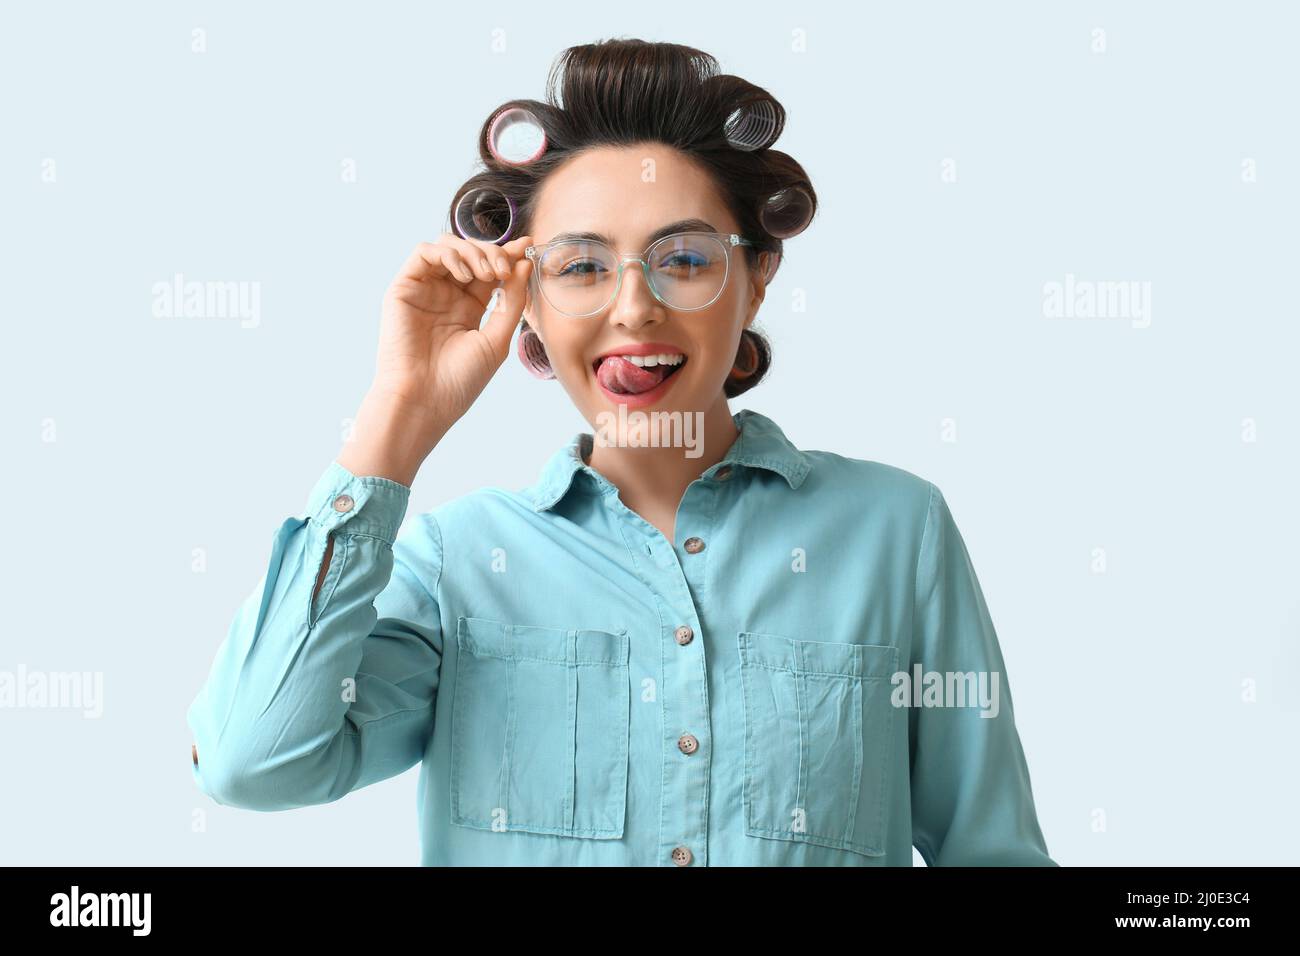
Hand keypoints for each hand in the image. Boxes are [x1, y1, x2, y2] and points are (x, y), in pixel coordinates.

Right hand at [370, 232, 533, 429]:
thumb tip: (524, 263)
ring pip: (449, 246)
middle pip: (472, 253)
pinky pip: (424, 252)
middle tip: (506, 268)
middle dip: (494, 253)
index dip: (509, 256)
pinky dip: (448, 253)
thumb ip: (512, 300)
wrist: (425, 400)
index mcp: (469, 308)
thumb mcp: (497, 339)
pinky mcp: (403, 287)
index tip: (528, 248)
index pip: (490, 270)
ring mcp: (425, 290)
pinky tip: (464, 275)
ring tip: (487, 273)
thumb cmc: (460, 379)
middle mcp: (446, 295)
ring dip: (473, 251)